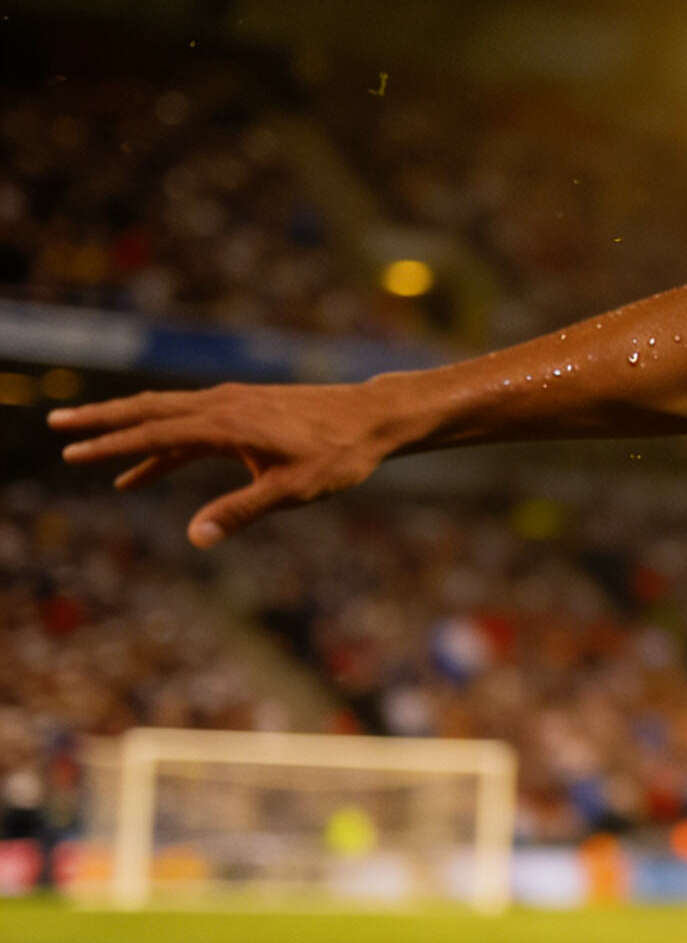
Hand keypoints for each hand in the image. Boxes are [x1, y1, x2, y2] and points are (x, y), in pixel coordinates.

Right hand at [49, 381, 392, 547]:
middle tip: (58, 425)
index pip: (155, 433)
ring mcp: (234, 404)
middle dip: (103, 420)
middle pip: (149, 410)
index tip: (72, 451)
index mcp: (227, 422)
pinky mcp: (246, 410)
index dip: (111, 445)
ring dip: (128, 429)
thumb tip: (195, 538)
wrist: (373, 418)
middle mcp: (223, 405)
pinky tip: (146, 471)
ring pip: (168, 414)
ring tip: (89, 450)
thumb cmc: (338, 454)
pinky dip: (164, 446)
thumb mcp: (291, 490)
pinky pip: (192, 426)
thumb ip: (240, 512)